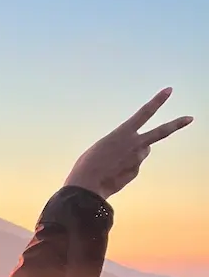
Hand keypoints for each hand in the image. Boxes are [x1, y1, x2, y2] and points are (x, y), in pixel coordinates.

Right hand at [66, 88, 191, 200]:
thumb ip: (126, 144)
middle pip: (161, 132)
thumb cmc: (89, 164)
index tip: (169, 90)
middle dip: (177, 124)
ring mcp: (138, 159)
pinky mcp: (136, 171)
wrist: (87, 186)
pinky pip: (134, 166)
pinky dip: (125, 167)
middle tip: (190, 118)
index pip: (145, 112)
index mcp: (123, 132)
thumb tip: (145, 151)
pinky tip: (112, 172)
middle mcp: (135, 144)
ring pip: (142, 151)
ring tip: (113, 162)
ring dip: (133, 153)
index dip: (158, 100)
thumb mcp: (104, 146)